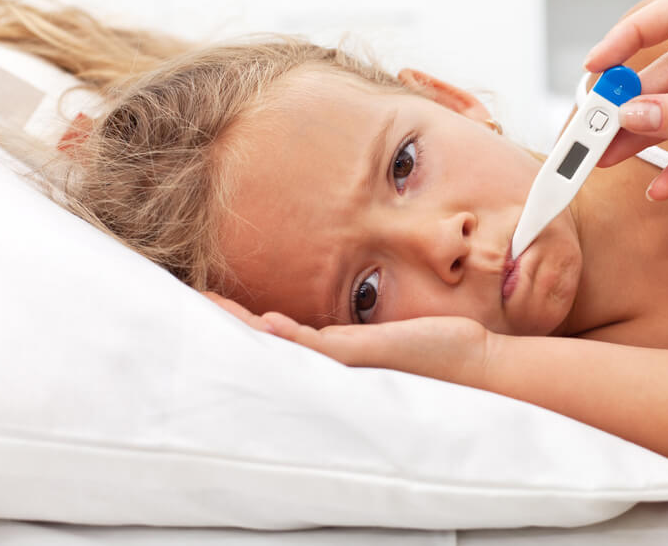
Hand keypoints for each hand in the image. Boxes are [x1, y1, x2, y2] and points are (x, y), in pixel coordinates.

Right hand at [203, 292, 493, 386]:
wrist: (474, 366)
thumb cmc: (438, 349)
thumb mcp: (391, 330)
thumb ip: (361, 326)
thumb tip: (341, 315)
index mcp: (337, 351)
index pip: (279, 337)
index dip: (243, 320)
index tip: (211, 300)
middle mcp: (334, 361)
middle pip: (269, 344)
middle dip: (229, 324)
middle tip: (193, 302)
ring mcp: (345, 361)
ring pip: (284, 347)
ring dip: (246, 329)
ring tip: (211, 308)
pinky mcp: (363, 356)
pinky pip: (318, 346)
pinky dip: (291, 335)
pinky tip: (268, 323)